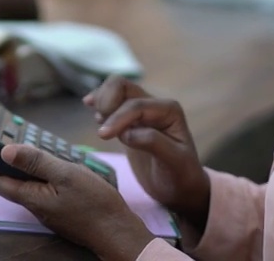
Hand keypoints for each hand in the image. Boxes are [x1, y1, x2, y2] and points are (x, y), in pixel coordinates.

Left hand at [0, 145, 156, 260]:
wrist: (119, 232)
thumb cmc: (95, 204)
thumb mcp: (65, 175)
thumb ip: (36, 162)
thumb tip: (5, 151)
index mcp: (33, 198)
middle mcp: (38, 207)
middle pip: (12, 184)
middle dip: (4, 164)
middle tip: (4, 143)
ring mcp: (51, 211)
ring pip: (30, 187)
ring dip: (25, 169)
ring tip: (30, 149)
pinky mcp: (64, 212)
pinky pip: (46, 191)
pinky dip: (43, 175)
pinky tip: (55, 166)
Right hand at [85, 76, 209, 225]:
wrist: (179, 188)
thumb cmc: (180, 175)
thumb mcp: (174, 161)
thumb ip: (152, 142)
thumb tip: (126, 133)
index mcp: (169, 109)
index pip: (135, 105)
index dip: (117, 117)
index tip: (102, 136)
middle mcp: (154, 104)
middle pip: (121, 85)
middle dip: (106, 100)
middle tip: (100, 125)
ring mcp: (141, 110)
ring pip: (114, 90)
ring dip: (101, 101)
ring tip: (99, 122)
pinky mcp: (129, 120)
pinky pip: (111, 102)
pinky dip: (99, 104)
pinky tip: (93, 112)